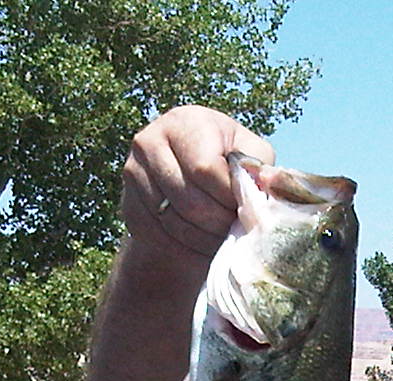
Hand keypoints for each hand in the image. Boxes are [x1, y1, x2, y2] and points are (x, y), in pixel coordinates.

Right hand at [119, 105, 274, 264]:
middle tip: (235, 229)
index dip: (229, 197)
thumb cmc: (228, 169)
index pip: (206, 169)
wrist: (189, 190)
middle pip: (190, 200)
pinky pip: (159, 236)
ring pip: (175, 223)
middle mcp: (151, 139)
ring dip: (205, 239)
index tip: (243, 207)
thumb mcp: (250, 157)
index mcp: (187, 121)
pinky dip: (184, 246)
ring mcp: (133, 172)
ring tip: (222, 237)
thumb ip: (258, 167)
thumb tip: (265, 182)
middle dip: (220, 223)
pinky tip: (200, 242)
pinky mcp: (127, 204)